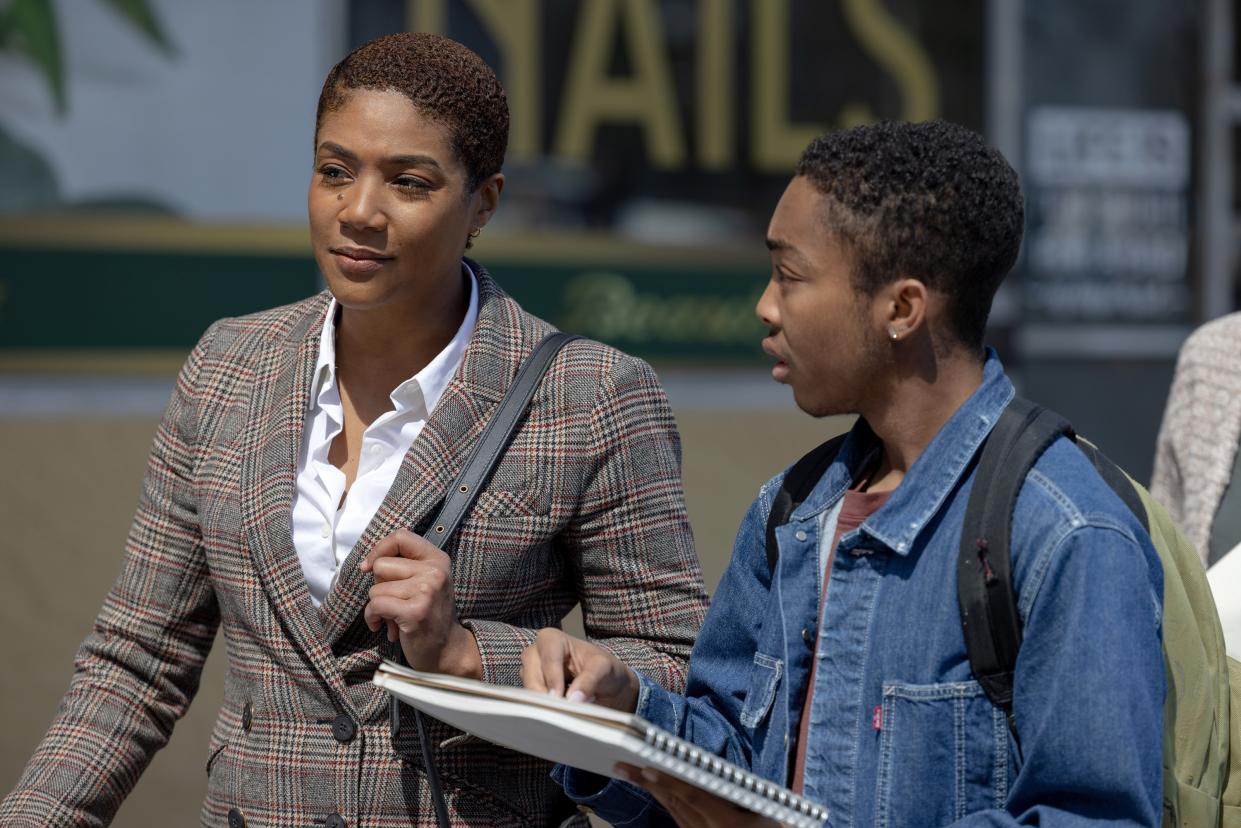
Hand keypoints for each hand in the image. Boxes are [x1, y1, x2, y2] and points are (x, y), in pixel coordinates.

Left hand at [361, 529, 481, 677]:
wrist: (447, 650)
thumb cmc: (429, 615)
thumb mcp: (426, 582)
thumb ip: (405, 566)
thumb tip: (368, 563)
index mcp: (437, 559)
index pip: (401, 537)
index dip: (379, 548)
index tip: (369, 566)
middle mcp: (435, 572)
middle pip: (382, 565)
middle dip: (379, 585)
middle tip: (394, 601)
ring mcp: (426, 591)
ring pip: (376, 589)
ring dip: (377, 606)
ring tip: (393, 617)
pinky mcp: (415, 611)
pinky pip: (375, 605)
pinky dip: (373, 618)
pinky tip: (383, 627)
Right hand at [520, 628, 638, 711]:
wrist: (606, 686)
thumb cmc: (604, 670)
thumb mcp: (604, 669)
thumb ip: (590, 680)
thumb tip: (573, 699)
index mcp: (551, 639)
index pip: (548, 659)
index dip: (553, 679)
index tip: (560, 699)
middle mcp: (534, 654)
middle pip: (532, 677)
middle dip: (546, 696)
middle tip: (562, 713)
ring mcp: (529, 674)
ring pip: (528, 693)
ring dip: (545, 706)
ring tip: (565, 715)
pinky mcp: (530, 692)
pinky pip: (530, 705)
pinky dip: (544, 713)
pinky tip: (558, 717)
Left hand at [616, 764, 780, 827]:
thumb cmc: (767, 825)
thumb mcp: (762, 809)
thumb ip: (737, 790)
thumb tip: (712, 767)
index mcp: (726, 821)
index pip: (693, 796)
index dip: (670, 781)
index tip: (648, 768)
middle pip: (674, 801)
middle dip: (647, 782)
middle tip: (622, 765)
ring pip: (671, 808)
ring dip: (649, 788)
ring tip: (628, 771)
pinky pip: (676, 815)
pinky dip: (663, 797)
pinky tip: (650, 785)